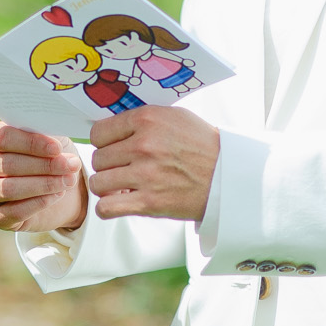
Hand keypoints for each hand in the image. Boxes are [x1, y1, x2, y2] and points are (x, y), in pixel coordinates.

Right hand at [0, 122, 86, 232]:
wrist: (57, 189)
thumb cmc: (49, 157)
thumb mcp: (50, 139)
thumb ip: (47, 131)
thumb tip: (54, 129)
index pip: (2, 137)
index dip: (30, 143)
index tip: (56, 147)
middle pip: (8, 164)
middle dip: (44, 165)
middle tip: (71, 165)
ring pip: (10, 188)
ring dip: (43, 184)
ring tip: (68, 180)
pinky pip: (14, 211)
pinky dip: (39, 203)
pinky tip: (57, 195)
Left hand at [88, 106, 219, 222]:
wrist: (228, 175)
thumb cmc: (202, 145)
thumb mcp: (174, 117)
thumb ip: (142, 119)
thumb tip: (111, 126)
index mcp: (147, 120)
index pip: (99, 132)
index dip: (104, 142)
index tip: (114, 148)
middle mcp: (144, 145)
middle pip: (98, 158)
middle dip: (108, 165)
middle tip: (123, 168)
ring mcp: (145, 175)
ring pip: (98, 182)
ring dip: (107, 187)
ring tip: (121, 186)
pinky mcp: (149, 202)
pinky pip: (106, 208)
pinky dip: (108, 208)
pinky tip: (120, 202)